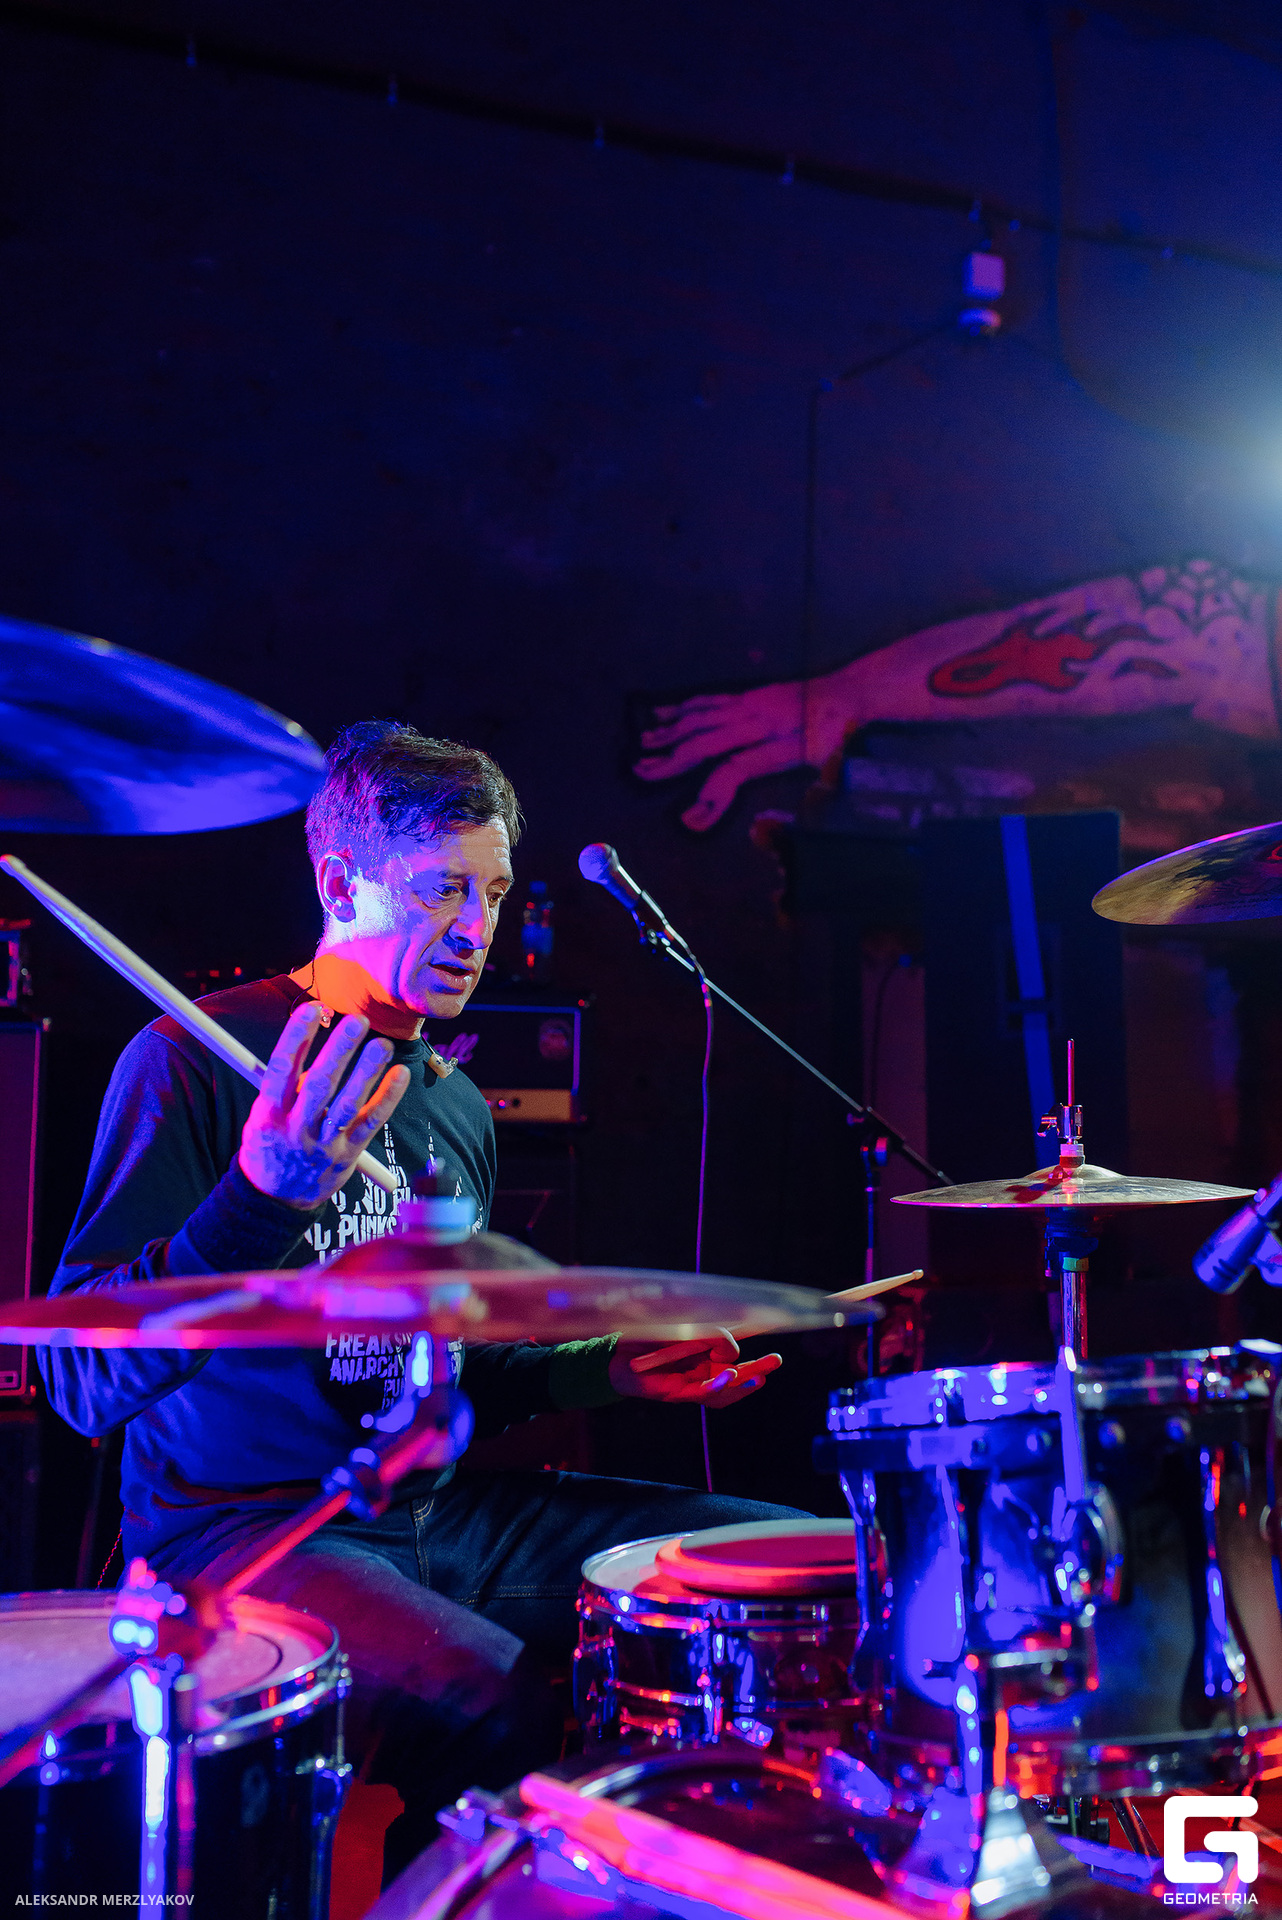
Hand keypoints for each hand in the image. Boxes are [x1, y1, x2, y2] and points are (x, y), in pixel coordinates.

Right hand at [238, 1002, 410, 1209]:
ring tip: (382, 1044)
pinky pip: (371, 1123)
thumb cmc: (270, 1145)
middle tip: (356, 1021)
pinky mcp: (348, 1154)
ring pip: (348, 1103)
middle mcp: (296, 1126)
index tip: (313, 1009)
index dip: (297, 1036)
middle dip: (339, 1050)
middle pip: (319, 1083)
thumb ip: (282, 1084)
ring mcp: (324, 1142)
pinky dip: (387, 1098)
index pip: (282, 1067)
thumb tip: (303, 1037)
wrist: (274, 1201)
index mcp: (268, 1112)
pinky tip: (400, 1075)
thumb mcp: (261, 1116)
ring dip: (367, 1071)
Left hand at [608, 1329, 782, 1408]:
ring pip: (720, 1390)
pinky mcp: (674, 1393)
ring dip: (739, 1384)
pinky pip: (699, 1393)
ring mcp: (688, 1385)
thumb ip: (710, 1335)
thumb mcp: (684, 1326)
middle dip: (756, 1371)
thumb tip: (731, 1351)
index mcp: (705, 1356)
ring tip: (757, 1377)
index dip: (752, 1354)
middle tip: (776, 1362)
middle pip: (734, 1376)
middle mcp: (700, 1372)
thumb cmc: (647, 1335)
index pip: (735, 1356)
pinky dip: (715, 1386)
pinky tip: (726, 1377)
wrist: (612, 1349)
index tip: (771, 1347)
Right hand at [633, 668, 857, 829]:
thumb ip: (805, 796)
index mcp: (784, 743)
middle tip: (642, 773)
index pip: (738, 769)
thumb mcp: (834, 770)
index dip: (712, 795)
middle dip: (674, 760)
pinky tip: (660, 713)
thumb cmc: (845, 738)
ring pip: (703, 717)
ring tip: (643, 746)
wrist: (855, 692)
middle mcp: (761, 720)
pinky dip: (683, 708)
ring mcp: (753, 703)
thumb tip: (765, 825)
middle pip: (709, 740)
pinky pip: (710, 700)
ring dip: (670, 732)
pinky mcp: (749, 694)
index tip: (690, 820)